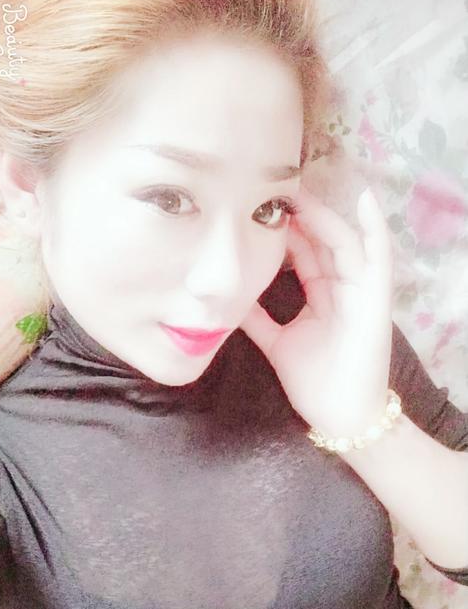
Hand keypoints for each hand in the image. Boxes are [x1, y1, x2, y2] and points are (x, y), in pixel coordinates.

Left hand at [239, 186, 393, 439]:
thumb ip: (257, 320)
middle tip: (271, 191)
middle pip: (321, 242)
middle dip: (300, 217)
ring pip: (343, 243)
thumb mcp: (277, 343)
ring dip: (323, 218)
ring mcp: (361, 292)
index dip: (284, 231)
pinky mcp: (377, 300)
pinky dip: (375, 229)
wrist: (339, 417)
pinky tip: (364, 201)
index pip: (304, 254)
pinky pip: (380, 258)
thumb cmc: (314, 384)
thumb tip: (228, 300)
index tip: (257, 208)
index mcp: (321, 297)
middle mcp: (343, 289)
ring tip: (299, 195)